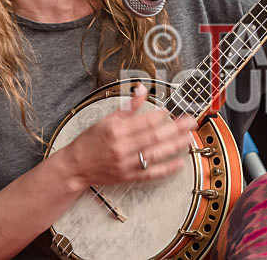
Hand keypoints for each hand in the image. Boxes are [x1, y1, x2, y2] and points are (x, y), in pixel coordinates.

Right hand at [65, 85, 196, 189]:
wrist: (75, 167)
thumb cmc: (90, 142)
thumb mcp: (106, 119)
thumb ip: (128, 107)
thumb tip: (142, 90)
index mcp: (116, 130)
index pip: (144, 121)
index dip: (161, 116)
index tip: (173, 111)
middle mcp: (122, 147)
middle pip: (154, 137)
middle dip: (176, 128)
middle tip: (190, 121)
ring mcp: (126, 163)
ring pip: (156, 154)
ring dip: (175, 146)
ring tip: (189, 138)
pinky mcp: (128, 177)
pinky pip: (151, 173)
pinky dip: (166, 169)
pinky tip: (179, 163)